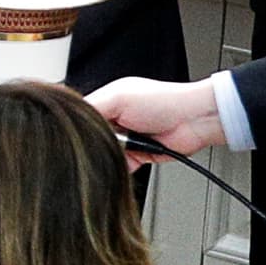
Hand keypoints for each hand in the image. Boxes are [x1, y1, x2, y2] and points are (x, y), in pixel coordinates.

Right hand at [89, 77, 227, 156]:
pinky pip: (121, 165)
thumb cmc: (164, 101)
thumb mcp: (119, 98)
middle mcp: (116, 119)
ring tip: (122, 148)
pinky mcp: (139, 154)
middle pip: (92, 137)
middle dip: (96, 142)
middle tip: (106, 140)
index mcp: (108, 101)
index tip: (77, 133)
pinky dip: (122, 166)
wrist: (195, 120)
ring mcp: (127, 138)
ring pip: (105, 153)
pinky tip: (128, 160)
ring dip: (110, 154)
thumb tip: (70, 121)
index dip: (77, 126)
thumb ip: (92, 108)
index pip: (80, 116)